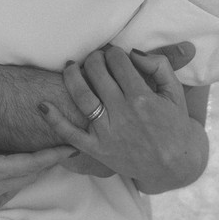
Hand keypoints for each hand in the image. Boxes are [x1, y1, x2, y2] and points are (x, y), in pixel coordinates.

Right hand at [0, 83, 73, 219]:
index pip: (30, 163)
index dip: (53, 154)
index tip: (72, 146)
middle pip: (30, 175)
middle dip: (50, 161)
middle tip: (68, 146)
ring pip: (19, 184)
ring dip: (35, 171)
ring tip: (48, 156)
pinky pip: (6, 190)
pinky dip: (19, 178)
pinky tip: (17, 171)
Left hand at [38, 47, 208, 193]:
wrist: (176, 167)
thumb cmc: (175, 127)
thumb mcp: (176, 95)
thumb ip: (160, 67)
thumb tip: (134, 52)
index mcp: (143, 99)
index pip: (118, 63)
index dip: (114, 53)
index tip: (113, 55)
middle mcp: (124, 114)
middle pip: (97, 74)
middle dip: (93, 59)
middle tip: (94, 58)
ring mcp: (108, 133)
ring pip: (81, 96)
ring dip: (71, 76)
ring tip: (70, 66)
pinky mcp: (97, 149)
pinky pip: (71, 134)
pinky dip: (54, 120)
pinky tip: (42, 104)